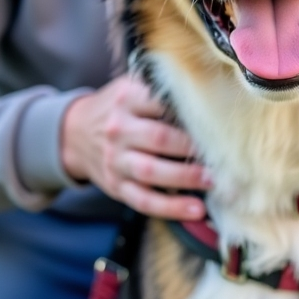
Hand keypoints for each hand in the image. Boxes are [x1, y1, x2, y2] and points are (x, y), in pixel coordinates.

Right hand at [60, 74, 208, 220]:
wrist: (74, 134)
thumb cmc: (118, 109)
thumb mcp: (131, 88)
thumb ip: (161, 89)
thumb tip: (211, 93)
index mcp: (127, 98)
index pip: (161, 102)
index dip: (191, 112)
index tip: (219, 120)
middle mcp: (119, 129)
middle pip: (159, 139)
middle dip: (192, 149)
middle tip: (223, 155)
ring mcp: (115, 160)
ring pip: (151, 172)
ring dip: (186, 178)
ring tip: (214, 182)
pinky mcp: (116, 186)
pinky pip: (144, 201)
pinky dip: (171, 208)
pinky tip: (196, 210)